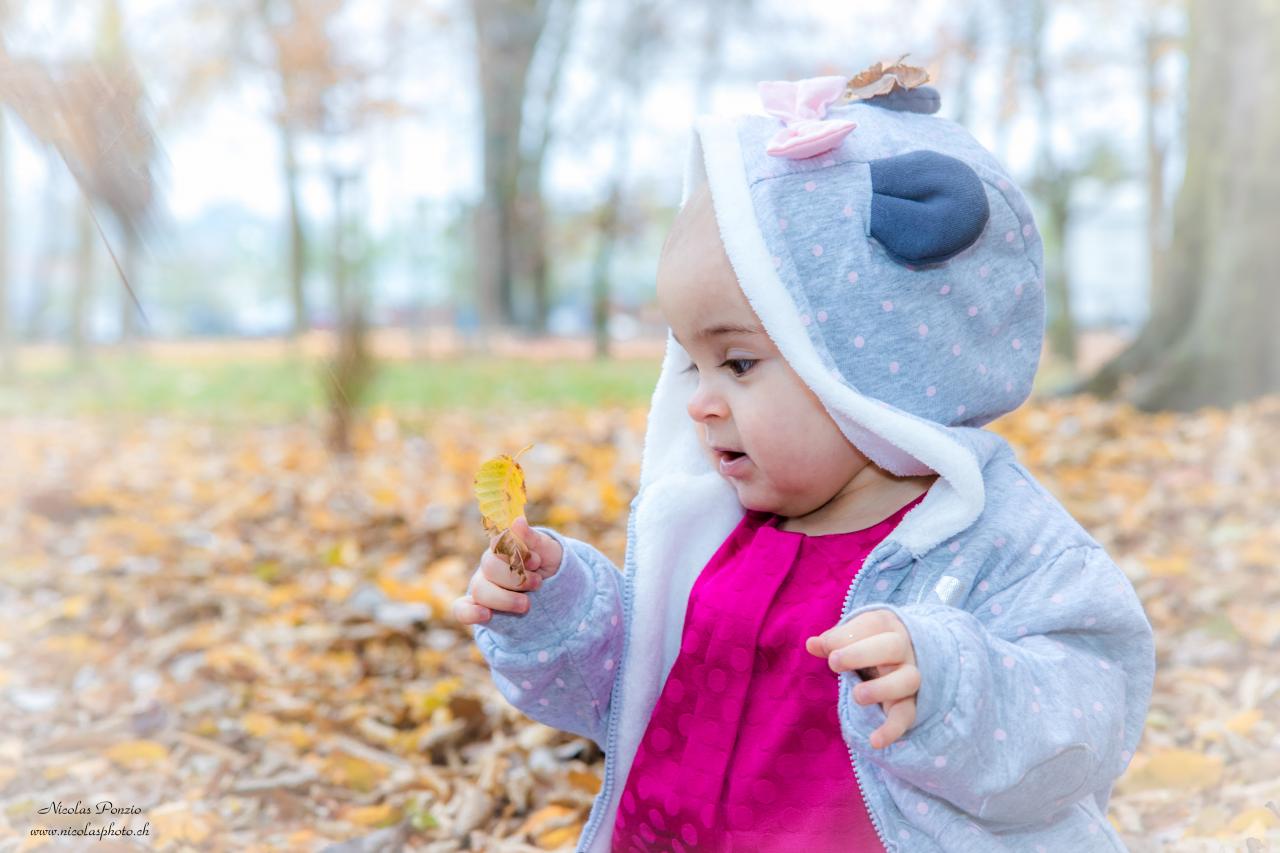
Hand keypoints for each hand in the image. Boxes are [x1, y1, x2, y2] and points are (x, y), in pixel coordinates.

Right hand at [452, 515, 564, 625]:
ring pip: (480, 590)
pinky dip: (471, 613)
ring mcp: (481, 586)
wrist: (554, 591)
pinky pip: (462, 610)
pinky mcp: (478, 608)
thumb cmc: (548, 566)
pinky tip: (486, 615)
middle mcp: (488, 565)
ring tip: (526, 604)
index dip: (517, 554)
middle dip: (517, 578)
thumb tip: (517, 522)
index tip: (536, 561)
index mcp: (502, 546)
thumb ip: (532, 539)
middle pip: (490, 568)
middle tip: (538, 583)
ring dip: (505, 599)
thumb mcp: (548, 551)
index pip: (498, 544)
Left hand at [805, 608, 920, 748]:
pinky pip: (907, 716)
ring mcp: (909, 676)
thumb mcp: (850, 638)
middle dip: (862, 654)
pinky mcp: (910, 703)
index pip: (873, 624)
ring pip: (908, 680)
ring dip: (882, 688)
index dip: (847, 634)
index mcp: (887, 626)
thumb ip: (832, 641)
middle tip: (834, 663)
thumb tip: (811, 644)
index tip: (825, 646)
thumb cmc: (865, 644)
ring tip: (857, 695)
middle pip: (893, 646)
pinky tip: (875, 742)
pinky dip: (892, 730)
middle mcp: (903, 649)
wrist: (899, 661)